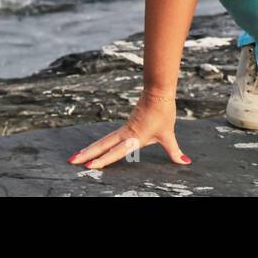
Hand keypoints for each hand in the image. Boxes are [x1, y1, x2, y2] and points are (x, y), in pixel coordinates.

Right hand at [66, 90, 190, 169]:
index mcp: (134, 137)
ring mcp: (124, 129)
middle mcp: (126, 134)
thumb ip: (174, 151)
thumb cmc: (163, 113)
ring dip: (89, 148)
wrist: (158, 92)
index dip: (103, 159)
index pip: (116, 151)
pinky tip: (91, 148)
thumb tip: (185, 162)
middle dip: (87, 154)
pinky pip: (108, 137)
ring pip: (103, 140)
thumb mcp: (169, 134)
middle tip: (71, 161)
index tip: (89, 165)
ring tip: (75, 157)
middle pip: (103, 145)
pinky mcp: (125, 126)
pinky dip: (98, 143)